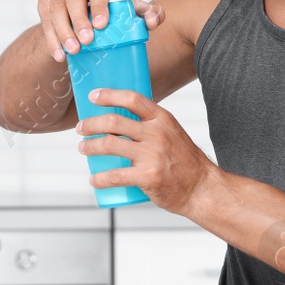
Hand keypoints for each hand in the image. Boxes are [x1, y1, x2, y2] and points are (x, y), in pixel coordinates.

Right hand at [36, 0, 163, 61]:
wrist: (82, 14)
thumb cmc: (109, 9)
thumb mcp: (127, 10)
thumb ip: (146, 13)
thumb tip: (153, 20)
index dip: (99, 4)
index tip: (102, 25)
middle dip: (79, 20)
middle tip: (87, 41)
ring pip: (56, 9)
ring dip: (64, 31)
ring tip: (74, 50)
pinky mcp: (44, 2)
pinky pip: (45, 21)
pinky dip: (52, 39)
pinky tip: (59, 54)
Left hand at [77, 88, 215, 211]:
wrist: (202, 188)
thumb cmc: (184, 161)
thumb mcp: (172, 133)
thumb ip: (151, 125)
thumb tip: (119, 121)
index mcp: (162, 119)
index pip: (132, 99)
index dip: (109, 95)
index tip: (93, 96)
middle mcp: (156, 134)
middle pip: (113, 122)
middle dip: (91, 124)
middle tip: (82, 128)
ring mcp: (151, 156)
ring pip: (109, 145)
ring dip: (90, 147)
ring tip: (83, 149)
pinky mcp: (147, 177)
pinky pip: (115, 176)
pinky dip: (99, 178)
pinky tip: (94, 180)